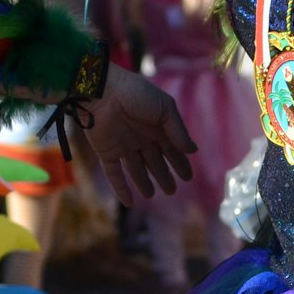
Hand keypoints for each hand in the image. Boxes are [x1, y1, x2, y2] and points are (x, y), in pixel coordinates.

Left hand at [79, 65, 197, 205]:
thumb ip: (178, 130)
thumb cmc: (136, 94)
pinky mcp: (106, 152)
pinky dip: (121, 189)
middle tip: (172, 191)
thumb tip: (192, 150)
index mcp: (155, 125)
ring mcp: (123, 145)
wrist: (101, 91)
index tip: (188, 177)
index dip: (180, 163)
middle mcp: (140, 137)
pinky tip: (129, 203)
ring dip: (144, 182)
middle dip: (163, 175)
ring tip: (151, 195)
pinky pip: (114, 174)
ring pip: (136, 169)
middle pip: (154, 160)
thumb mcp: (164, 108)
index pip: (171, 148)